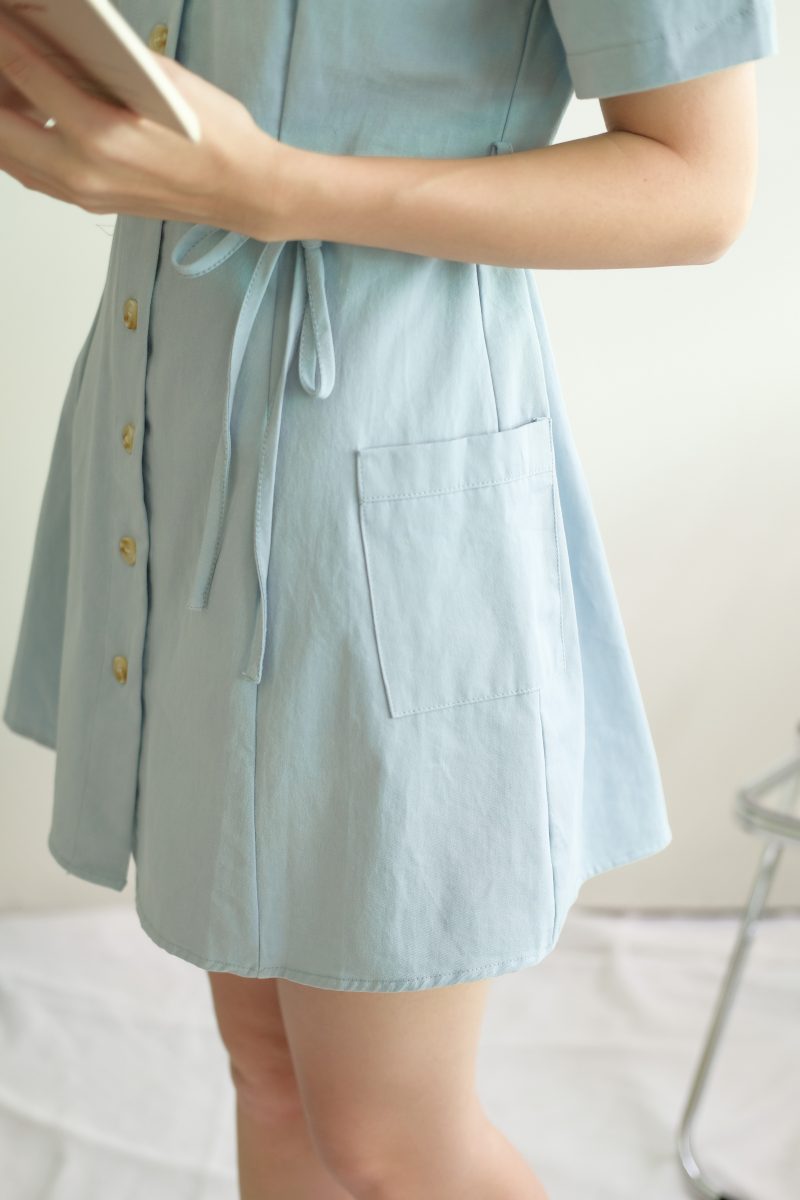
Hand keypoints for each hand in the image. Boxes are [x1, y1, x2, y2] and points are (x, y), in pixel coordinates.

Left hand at [0, 10, 284, 232]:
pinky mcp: (88, 203)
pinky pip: (31, 173)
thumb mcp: (161, 79)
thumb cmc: (218, 140)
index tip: (0, 16)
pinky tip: (19, 117)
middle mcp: (84, 172)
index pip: (25, 71)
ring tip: (3, 83)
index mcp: (102, 135)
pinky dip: (15, 143)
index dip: (3, 35)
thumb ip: (103, 59)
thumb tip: (59, 36)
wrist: (246, 192)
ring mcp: (84, 194)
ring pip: (7, 155)